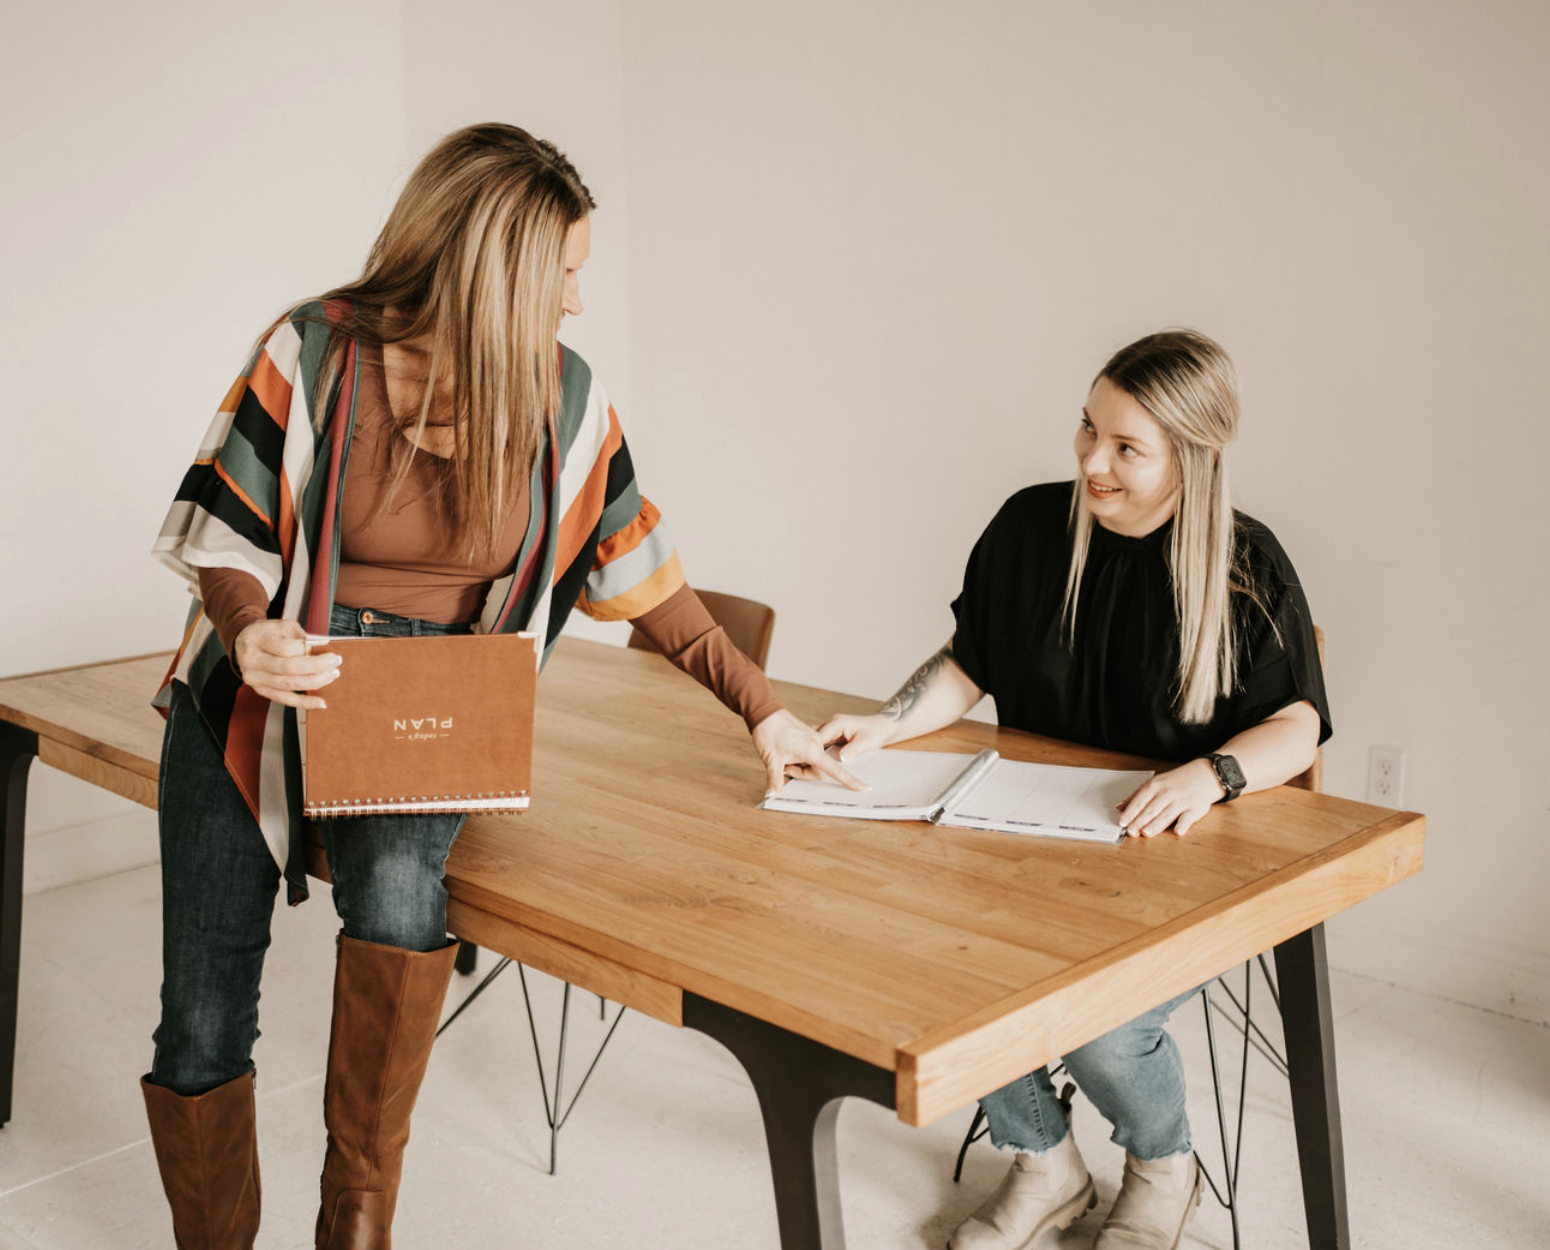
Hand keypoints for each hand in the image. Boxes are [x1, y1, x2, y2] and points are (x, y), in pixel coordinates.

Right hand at [232, 619, 341, 709]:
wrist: (244, 643)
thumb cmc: (268, 633)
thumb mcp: (284, 626)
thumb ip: (302, 636)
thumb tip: (324, 646)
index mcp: (257, 638)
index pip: (286, 648)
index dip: (309, 649)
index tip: (327, 648)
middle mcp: (251, 659)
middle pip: (288, 668)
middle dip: (317, 666)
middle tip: (335, 662)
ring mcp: (254, 678)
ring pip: (288, 685)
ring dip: (315, 682)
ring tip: (332, 675)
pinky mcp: (260, 690)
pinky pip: (284, 699)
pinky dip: (304, 703)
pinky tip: (320, 703)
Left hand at [751, 709, 867, 796]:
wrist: (765, 711)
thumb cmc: (769, 730)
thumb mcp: (771, 759)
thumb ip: (774, 779)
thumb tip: (771, 795)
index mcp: (812, 750)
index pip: (835, 770)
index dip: (850, 781)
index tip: (864, 787)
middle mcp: (817, 744)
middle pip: (818, 770)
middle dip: (803, 773)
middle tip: (784, 767)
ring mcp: (813, 739)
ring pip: (813, 762)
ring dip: (800, 765)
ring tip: (783, 759)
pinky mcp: (808, 736)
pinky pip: (809, 753)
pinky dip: (800, 758)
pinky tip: (787, 754)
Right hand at [814, 712, 895, 762]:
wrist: (883, 727)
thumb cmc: (876, 731)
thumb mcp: (865, 742)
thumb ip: (852, 750)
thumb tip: (840, 760)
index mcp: (837, 723)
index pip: (818, 737)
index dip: (813, 750)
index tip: (811, 763)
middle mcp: (831, 724)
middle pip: (813, 740)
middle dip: (811, 753)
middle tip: (809, 768)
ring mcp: (831, 730)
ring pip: (816, 743)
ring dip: (815, 754)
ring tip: (812, 768)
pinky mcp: (833, 736)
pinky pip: (822, 746)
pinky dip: (820, 755)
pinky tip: (819, 764)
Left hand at [1116, 759, 1224, 837]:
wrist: (1205, 774)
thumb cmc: (1177, 781)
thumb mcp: (1156, 783)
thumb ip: (1137, 796)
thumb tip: (1120, 807)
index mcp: (1156, 786)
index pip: (1140, 800)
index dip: (1130, 811)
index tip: (1122, 822)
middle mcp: (1167, 793)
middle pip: (1151, 809)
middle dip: (1140, 821)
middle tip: (1130, 832)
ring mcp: (1181, 801)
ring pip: (1166, 815)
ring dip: (1156, 824)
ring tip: (1146, 833)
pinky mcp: (1195, 809)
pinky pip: (1188, 818)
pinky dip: (1183, 824)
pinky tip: (1177, 832)